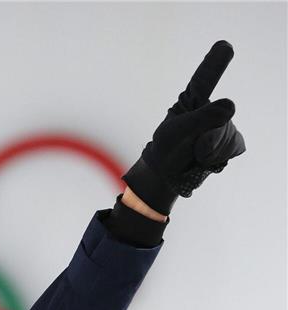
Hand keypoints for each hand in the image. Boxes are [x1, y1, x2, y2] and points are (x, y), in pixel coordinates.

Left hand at [123, 40, 245, 213]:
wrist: (169, 173)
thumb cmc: (167, 147)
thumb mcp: (175, 133)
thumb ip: (200, 119)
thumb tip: (230, 106)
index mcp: (192, 99)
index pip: (204, 79)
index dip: (214, 63)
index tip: (224, 46)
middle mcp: (211, 107)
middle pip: (221, 121)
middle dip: (206, 141)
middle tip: (190, 148)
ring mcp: (223, 123)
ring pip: (227, 137)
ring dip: (210, 152)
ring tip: (195, 154)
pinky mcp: (231, 140)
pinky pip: (234, 147)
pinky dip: (219, 158)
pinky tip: (208, 158)